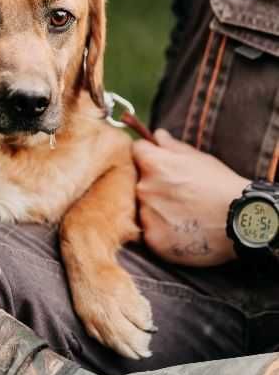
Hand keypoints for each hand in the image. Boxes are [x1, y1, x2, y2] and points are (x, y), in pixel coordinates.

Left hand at [133, 129, 248, 265]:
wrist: (240, 220)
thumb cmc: (221, 184)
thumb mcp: (198, 158)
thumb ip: (171, 146)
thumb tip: (156, 135)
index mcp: (152, 163)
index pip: (135, 152)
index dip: (146, 156)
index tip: (157, 165)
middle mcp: (143, 188)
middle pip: (136, 182)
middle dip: (151, 185)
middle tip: (175, 195)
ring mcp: (146, 215)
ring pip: (142, 209)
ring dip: (155, 210)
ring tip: (181, 215)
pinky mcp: (152, 239)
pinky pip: (149, 233)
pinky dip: (161, 232)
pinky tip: (180, 231)